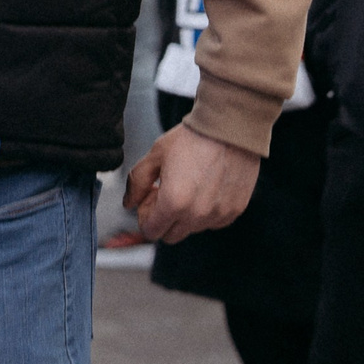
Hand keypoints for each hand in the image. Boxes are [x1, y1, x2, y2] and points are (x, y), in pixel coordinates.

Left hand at [124, 123, 259, 243]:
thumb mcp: (155, 155)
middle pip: (171, 236)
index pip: (151, 232)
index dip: (145, 216)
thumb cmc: (192, 138)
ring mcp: (217, 215)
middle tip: (167, 192)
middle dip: (164, 219)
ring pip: (193, 229)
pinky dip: (207, 212)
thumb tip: (129, 203)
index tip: (151, 198)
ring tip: (188, 186)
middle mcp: (197, 215)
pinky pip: (214, 222)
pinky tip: (206, 188)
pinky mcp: (235, 210)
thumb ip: (137, 182)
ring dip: (186, 215)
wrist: (229, 128)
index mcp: (173, 203)